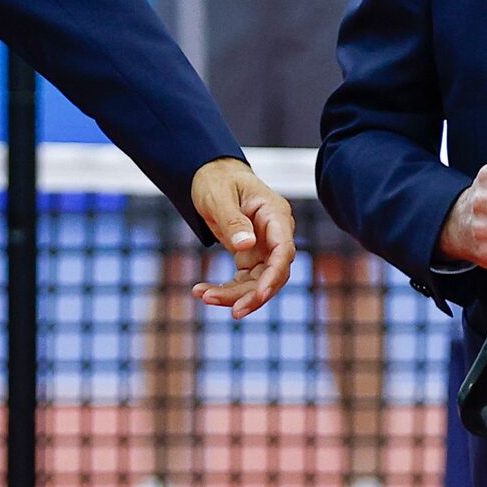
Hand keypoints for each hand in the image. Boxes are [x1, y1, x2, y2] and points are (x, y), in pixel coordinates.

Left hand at [187, 159, 295, 317]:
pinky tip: (203, 291)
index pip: (283, 251)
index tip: (259, 294)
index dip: (274, 276)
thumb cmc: (217, 180)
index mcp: (275, 215)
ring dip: (234, 295)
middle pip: (273, 274)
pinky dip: (226, 289)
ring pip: (257, 282)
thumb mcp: (219, 197)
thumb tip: (246, 245)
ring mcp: (264, 247)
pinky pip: (244, 280)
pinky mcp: (251, 256)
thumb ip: (233, 220)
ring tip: (202, 295)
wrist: (211, 175)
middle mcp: (275, 234)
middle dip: (252, 295)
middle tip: (231, 311)